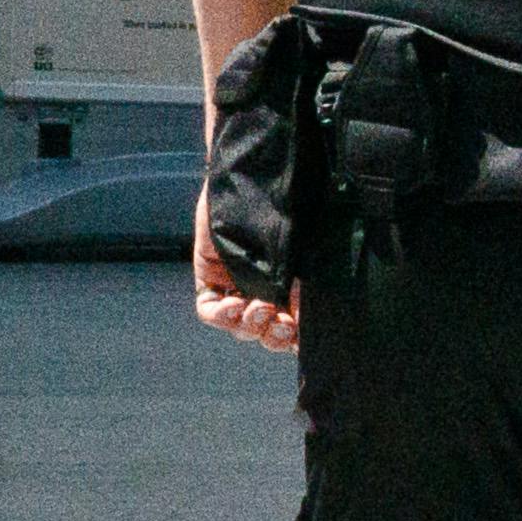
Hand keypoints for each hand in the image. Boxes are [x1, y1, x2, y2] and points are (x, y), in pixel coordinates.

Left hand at [188, 200, 298, 353]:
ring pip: (241, 327)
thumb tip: (311, 336)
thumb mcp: (308, 259)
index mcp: (296, 288)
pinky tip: (234, 304)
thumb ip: (309, 297)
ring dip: (251, 325)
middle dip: (275, 336)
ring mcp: (238, 287)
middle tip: (282, 325)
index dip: (297, 341)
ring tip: (258, 308)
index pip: (296, 329)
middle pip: (269, 334)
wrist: (258, 178)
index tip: (303, 338)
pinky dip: (222, 315)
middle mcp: (268, 291)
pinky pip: (210, 311)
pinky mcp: (210, 278)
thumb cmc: (294, 212)